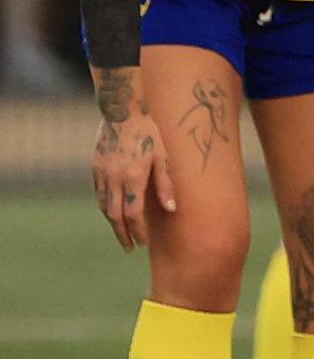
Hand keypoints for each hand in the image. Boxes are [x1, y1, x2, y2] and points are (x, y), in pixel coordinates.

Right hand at [91, 94, 174, 251]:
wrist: (123, 111)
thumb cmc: (150, 133)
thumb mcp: (164, 156)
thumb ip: (166, 184)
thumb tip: (172, 209)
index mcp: (133, 177)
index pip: (133, 214)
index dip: (137, 231)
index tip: (143, 243)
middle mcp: (114, 178)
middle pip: (115, 215)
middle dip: (122, 234)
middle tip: (129, 248)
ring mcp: (101, 173)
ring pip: (104, 205)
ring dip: (112, 222)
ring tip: (122, 233)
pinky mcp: (95, 167)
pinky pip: (98, 193)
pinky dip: (105, 206)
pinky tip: (112, 212)